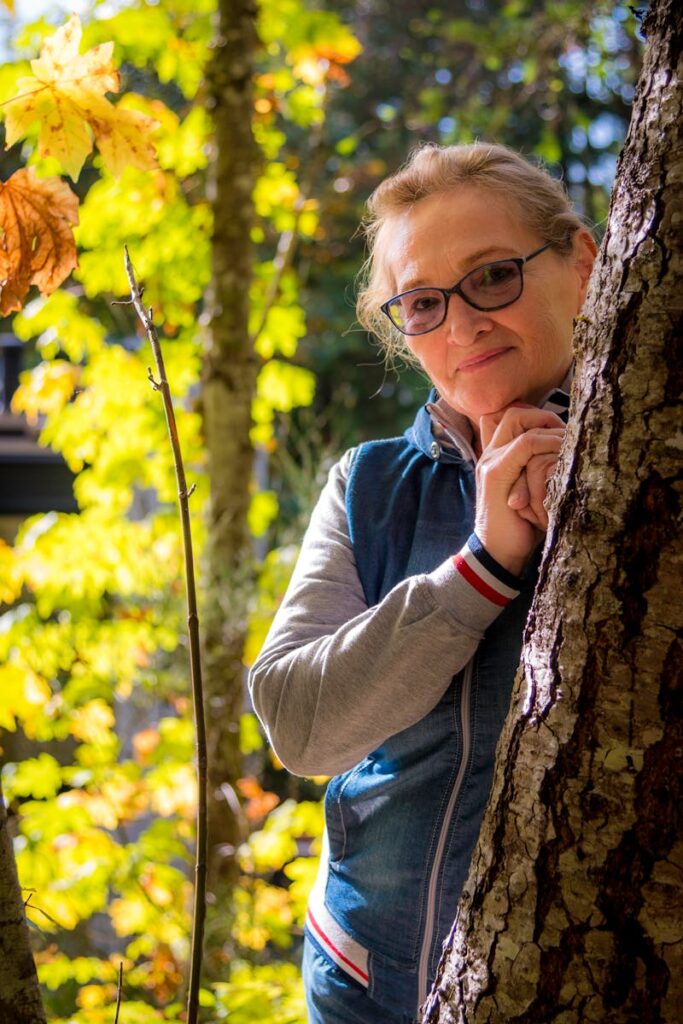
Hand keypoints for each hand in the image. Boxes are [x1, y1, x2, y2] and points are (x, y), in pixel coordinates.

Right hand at [475, 405, 564, 574]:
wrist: (498, 554)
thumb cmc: (522, 527)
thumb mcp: (533, 494)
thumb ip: (539, 473)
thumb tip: (567, 458)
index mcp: (496, 458)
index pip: (512, 418)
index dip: (539, 417)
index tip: (563, 432)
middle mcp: (490, 455)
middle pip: (514, 413)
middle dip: (544, 417)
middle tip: (567, 433)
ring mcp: (490, 462)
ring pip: (518, 421)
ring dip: (549, 428)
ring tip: (570, 442)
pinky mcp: (497, 473)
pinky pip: (525, 444)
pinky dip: (547, 443)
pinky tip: (562, 454)